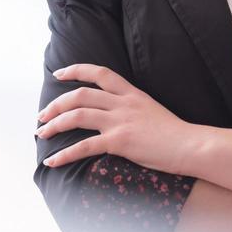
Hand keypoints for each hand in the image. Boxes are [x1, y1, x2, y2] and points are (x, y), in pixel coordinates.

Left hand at [36, 63, 197, 174]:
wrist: (190, 145)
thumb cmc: (174, 133)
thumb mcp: (152, 110)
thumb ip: (132, 108)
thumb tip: (113, 114)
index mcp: (132, 94)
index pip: (100, 73)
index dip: (76, 70)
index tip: (59, 74)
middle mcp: (123, 103)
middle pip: (80, 94)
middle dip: (56, 104)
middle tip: (42, 116)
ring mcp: (121, 121)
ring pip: (77, 115)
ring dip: (54, 125)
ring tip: (42, 134)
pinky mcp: (119, 141)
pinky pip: (84, 146)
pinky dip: (63, 154)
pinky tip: (52, 162)